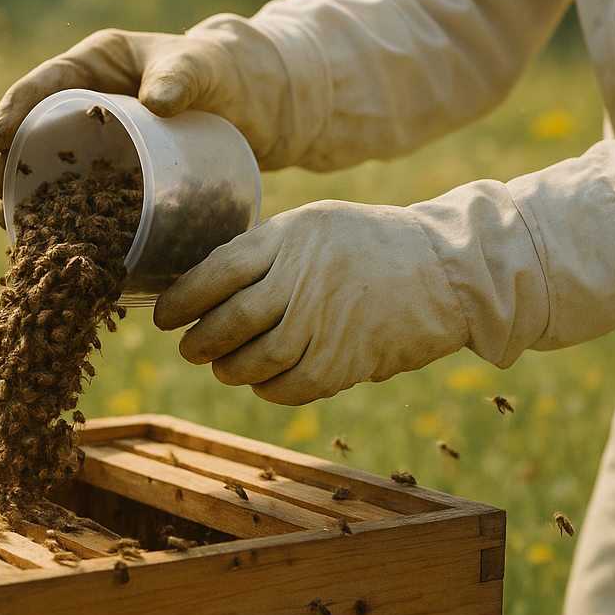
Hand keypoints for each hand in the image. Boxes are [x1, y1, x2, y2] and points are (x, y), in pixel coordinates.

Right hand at [0, 22, 285, 223]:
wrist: (257, 109)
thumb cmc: (225, 72)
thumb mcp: (203, 66)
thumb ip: (183, 76)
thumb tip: (157, 101)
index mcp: (95, 64)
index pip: (43, 84)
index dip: (14, 110)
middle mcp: (88, 102)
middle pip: (35, 132)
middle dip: (9, 163)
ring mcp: (100, 142)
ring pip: (52, 169)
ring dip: (29, 198)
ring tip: (14, 229)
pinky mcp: (116, 175)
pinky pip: (82, 195)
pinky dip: (66, 219)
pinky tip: (53, 247)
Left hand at [153, 200, 471, 404]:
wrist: (450, 270)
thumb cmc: (374, 246)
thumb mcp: (318, 225)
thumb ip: (268, 251)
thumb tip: (207, 287)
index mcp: (291, 236)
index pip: (215, 271)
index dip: (181, 299)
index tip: (164, 316)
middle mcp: (303, 277)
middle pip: (228, 321)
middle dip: (200, 342)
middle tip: (190, 349)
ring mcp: (325, 320)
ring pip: (255, 360)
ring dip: (231, 370)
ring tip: (225, 369)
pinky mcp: (347, 359)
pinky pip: (290, 387)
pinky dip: (270, 390)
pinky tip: (265, 384)